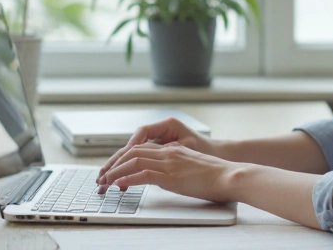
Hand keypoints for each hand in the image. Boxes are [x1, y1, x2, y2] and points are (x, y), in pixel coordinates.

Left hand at [97, 142, 241, 202]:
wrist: (230, 175)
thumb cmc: (217, 175)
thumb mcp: (194, 168)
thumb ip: (179, 169)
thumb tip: (168, 178)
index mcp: (173, 150)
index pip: (142, 148)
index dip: (124, 157)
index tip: (114, 168)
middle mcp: (168, 152)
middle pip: (133, 152)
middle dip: (114, 163)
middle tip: (103, 176)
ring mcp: (169, 163)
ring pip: (133, 161)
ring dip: (115, 171)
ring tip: (105, 181)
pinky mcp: (170, 175)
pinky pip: (142, 174)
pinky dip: (126, 178)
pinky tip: (118, 185)